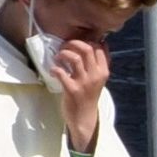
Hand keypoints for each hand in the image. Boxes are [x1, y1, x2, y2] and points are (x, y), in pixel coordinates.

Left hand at [46, 31, 108, 151]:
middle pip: (86, 49)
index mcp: (103, 71)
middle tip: (64, 47)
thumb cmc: (89, 94)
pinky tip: (53, 71)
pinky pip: (61, 73)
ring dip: (63, 53)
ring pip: (74, 58)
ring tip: (58, 57)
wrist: (84, 117)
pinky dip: (54, 69)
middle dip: (73, 43)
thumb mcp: (98, 78)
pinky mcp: (72, 89)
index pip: (99, 47)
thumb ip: (98, 63)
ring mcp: (84, 82)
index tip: (76, 44)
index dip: (86, 40)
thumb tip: (99, 42)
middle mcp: (96, 75)